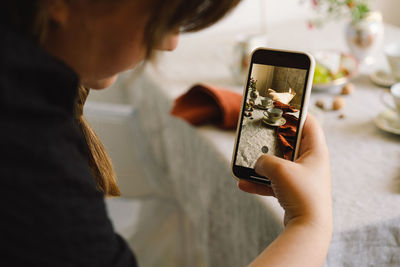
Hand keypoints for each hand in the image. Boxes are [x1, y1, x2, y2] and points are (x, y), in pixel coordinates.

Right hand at [238, 114, 330, 229]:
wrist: (308, 228)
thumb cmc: (302, 194)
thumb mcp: (279, 169)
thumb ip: (264, 160)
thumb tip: (258, 163)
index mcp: (316, 151)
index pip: (309, 122)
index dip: (296, 112)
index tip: (280, 107)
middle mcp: (311, 163)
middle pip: (291, 142)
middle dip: (273, 139)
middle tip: (259, 131)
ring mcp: (302, 178)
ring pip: (280, 163)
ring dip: (262, 163)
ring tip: (247, 160)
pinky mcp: (294, 192)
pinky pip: (274, 182)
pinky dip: (260, 183)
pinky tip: (243, 184)